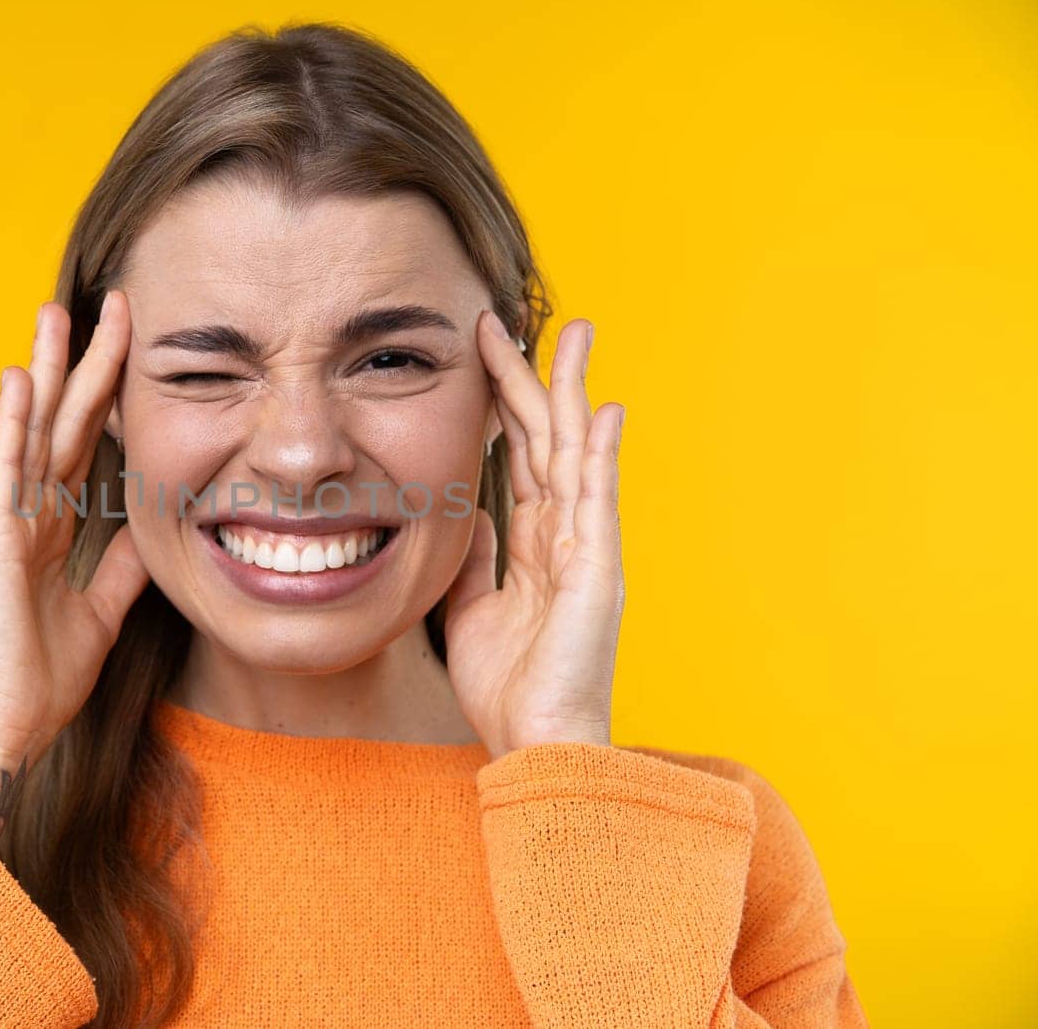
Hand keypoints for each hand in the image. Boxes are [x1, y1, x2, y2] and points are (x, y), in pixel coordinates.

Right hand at [0, 290, 148, 761]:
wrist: (1, 729)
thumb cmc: (38, 679)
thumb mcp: (99, 614)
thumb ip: (120, 570)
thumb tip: (148, 534)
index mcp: (52, 528)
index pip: (86, 446)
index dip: (108, 396)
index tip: (129, 347)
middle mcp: (27, 514)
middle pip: (61, 421)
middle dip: (83, 362)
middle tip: (105, 303)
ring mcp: (5, 523)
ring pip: (31, 431)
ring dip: (45, 372)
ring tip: (57, 313)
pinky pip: (3, 473)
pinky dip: (9, 425)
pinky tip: (17, 381)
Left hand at [443, 313, 625, 757]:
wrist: (535, 746)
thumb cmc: (508, 687)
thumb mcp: (472, 608)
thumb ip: (475, 558)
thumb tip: (465, 514)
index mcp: (537, 542)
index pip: (519, 455)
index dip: (501, 403)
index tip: (484, 352)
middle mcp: (566, 535)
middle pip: (547, 438)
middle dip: (534, 377)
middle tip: (517, 320)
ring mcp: (586, 549)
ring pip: (573, 454)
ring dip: (571, 393)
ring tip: (573, 335)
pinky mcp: (597, 572)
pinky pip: (596, 503)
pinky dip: (598, 456)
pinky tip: (601, 412)